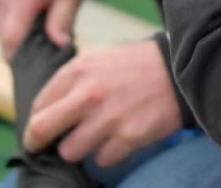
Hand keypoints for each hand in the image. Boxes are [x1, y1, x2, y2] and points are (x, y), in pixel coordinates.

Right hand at [0, 0, 94, 59]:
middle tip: (59, 48)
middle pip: (9, 44)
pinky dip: (22, 26)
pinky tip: (43, 16)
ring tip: (53, 25)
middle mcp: (0, 1)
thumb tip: (59, 49)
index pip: (12, 47)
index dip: (28, 65)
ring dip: (28, 37)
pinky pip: (6, 23)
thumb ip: (63, 20)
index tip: (49, 71)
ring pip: (8, 35)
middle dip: (32, 52)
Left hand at [24, 40, 182, 167]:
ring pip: (70, 152)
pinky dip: (108, 154)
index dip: (38, 122)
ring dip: (81, 149)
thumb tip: (43, 116)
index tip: (44, 130)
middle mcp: (89, 94)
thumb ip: (70, 84)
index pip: (37, 107)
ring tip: (96, 137)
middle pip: (40, 131)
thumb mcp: (99, 61)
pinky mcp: (128, 137)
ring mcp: (108, 117)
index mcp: (78, 70)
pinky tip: (120, 138)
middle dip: (39, 143)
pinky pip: (101, 160)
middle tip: (46, 148)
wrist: (182, 70)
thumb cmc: (136, 67)